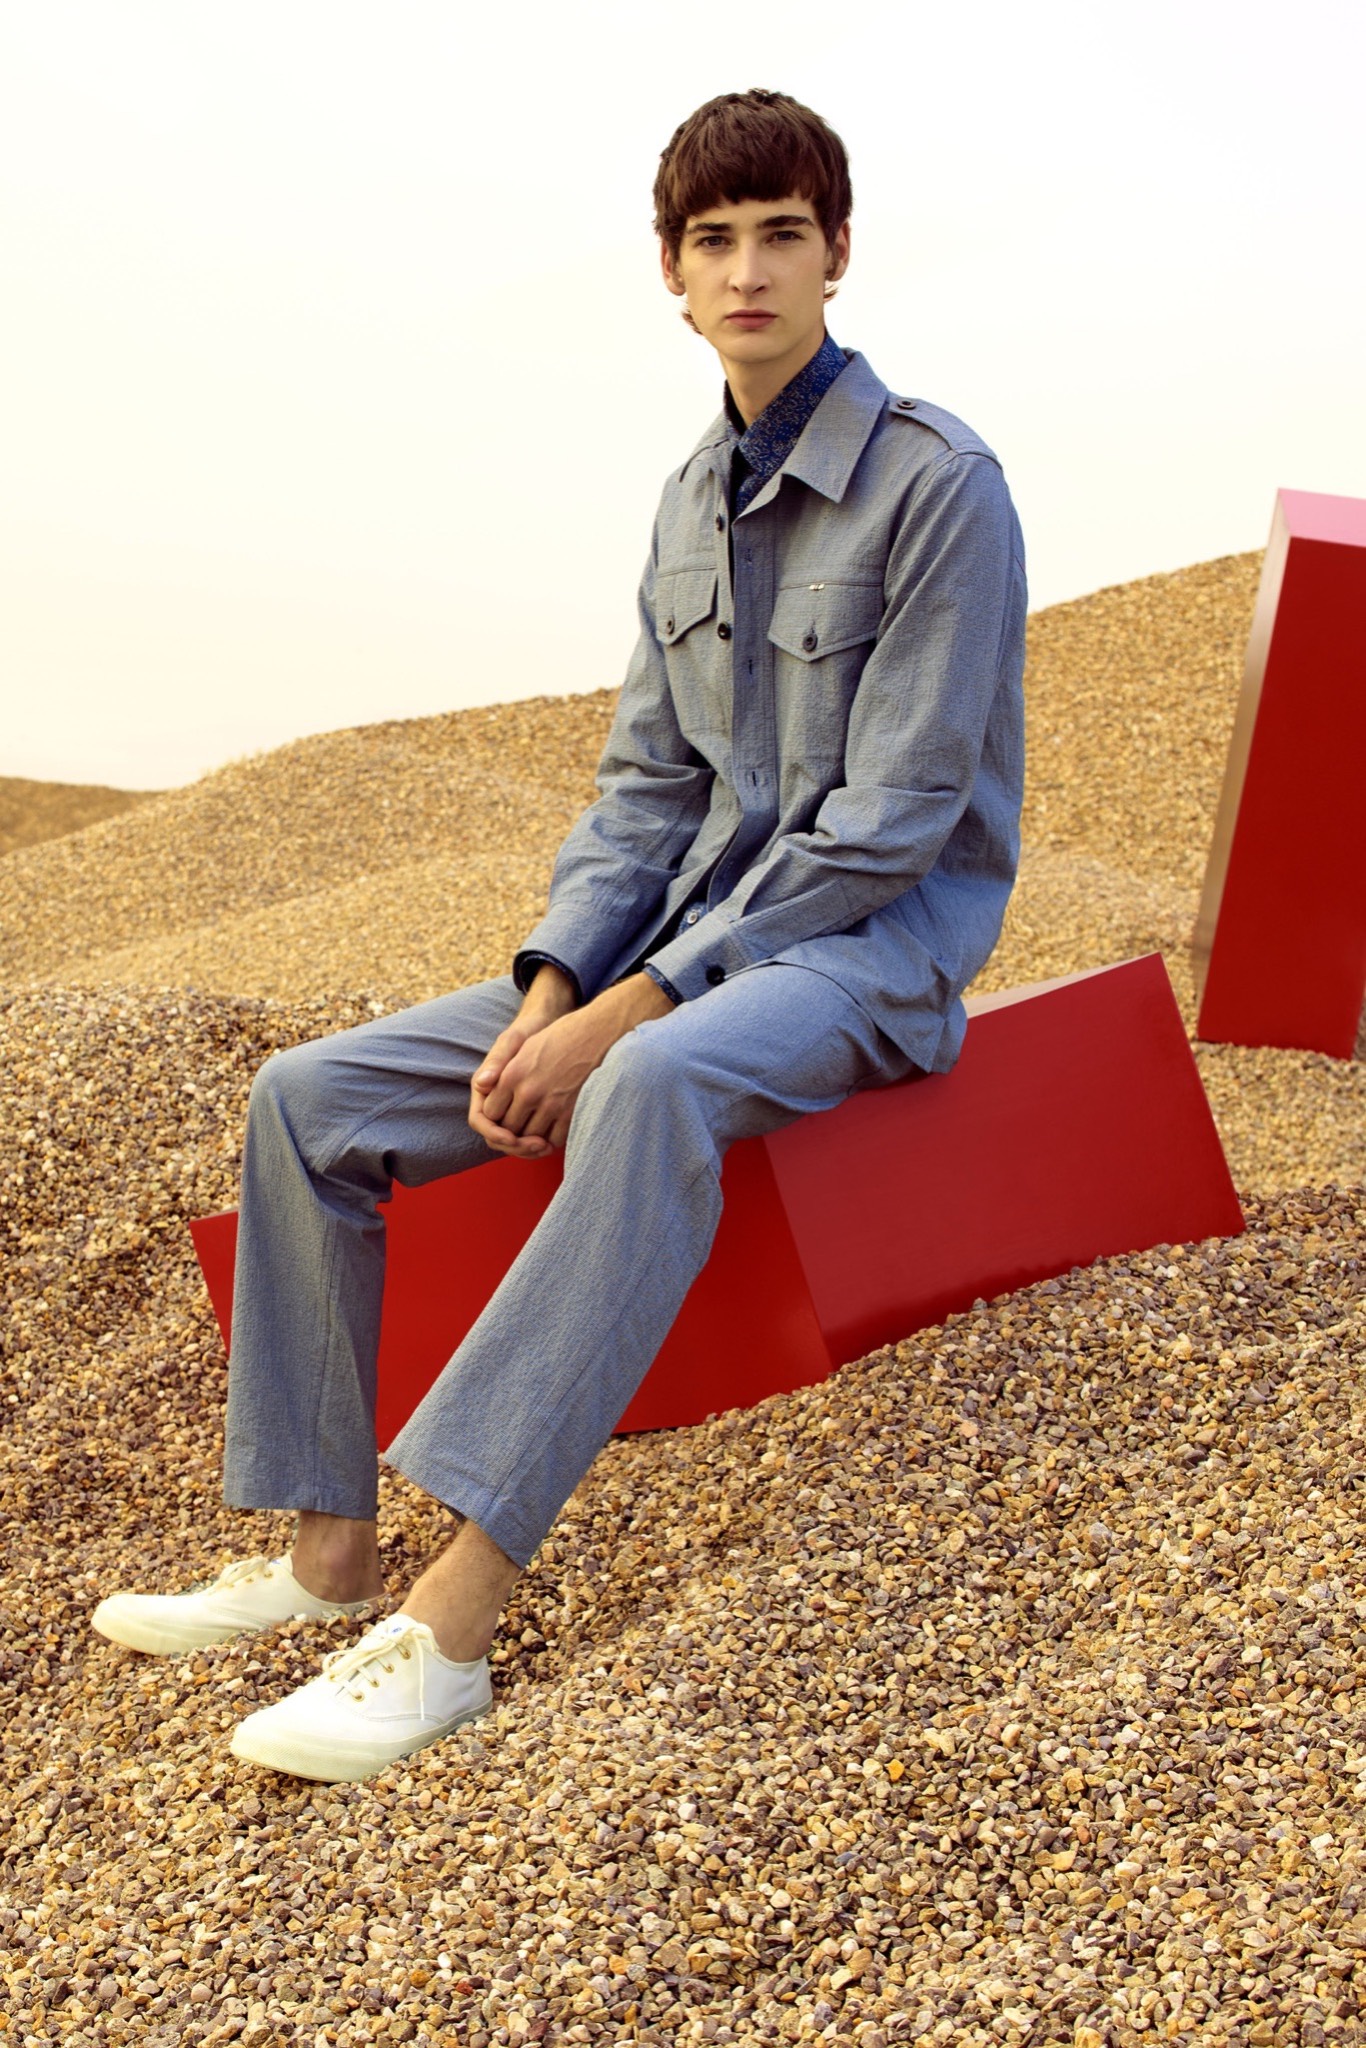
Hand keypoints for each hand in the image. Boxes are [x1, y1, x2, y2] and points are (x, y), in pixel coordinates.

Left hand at [469, 973, 673, 1156]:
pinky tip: (553, 1129)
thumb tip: (481, 1086)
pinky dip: (551, 1139)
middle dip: (510, 1130)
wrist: (597, 1032)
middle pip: (508, 1128)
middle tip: (519, 1125)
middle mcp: (528, 1093)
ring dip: (530, 1137)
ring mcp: (551, 1105)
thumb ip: (500, 1068)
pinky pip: (554, 1139)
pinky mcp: (572, 1112)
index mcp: (512, 1075)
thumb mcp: (523, 1045)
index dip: (495, 1116)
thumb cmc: (559, 1035)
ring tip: (534, 1129)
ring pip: (530, 1137)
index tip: (504, 1113)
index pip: (490, 1112)